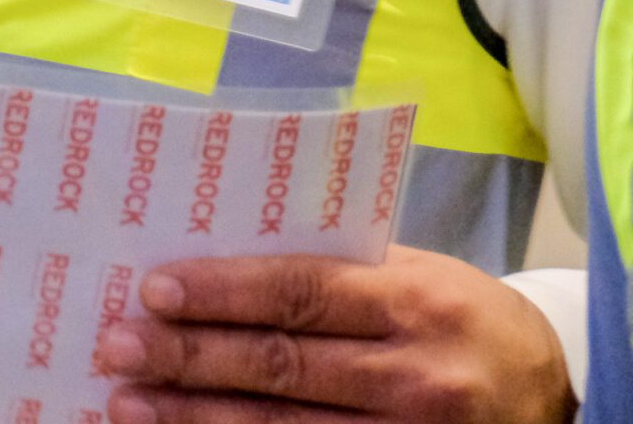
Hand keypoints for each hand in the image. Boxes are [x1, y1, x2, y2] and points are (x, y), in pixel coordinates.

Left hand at [97, 244, 573, 423]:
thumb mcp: (408, 272)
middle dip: (189, 358)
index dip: (222, 293)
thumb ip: (326, 266)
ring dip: (195, 418)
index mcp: (412, 303)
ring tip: (127, 403)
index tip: (152, 289)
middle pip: (281, 366)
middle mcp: (415, 376)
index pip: (300, 293)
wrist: (547, 389)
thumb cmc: (451, 313)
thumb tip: (203, 255)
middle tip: (115, 346)